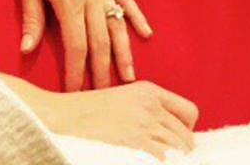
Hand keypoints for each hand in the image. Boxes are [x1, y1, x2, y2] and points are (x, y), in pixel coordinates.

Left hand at [15, 0, 151, 90]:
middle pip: (100, 42)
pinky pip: (125, 0)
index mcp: (69, 0)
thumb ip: (32, 18)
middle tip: (105, 98)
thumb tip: (26, 50)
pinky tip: (146, 33)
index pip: (77, 46)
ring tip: (130, 78)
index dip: (77, 72)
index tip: (76, 93)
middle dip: (102, 72)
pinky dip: (136, 17)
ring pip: (117, 26)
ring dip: (123, 53)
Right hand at [41, 80, 198, 160]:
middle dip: (177, 151)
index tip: (170, 139)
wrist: (60, 118)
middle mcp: (151, 107)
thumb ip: (145, 111)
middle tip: (157, 155)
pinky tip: (144, 161)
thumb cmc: (84, 114)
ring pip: (181, 153)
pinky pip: (168, 162)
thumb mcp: (119, 101)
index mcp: (148, 91)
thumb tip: (169, 136)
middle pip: (187, 138)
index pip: (189, 112)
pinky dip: (160, 164)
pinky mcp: (140, 147)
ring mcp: (146, 127)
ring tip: (149, 159)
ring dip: (171, 161)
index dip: (183, 130)